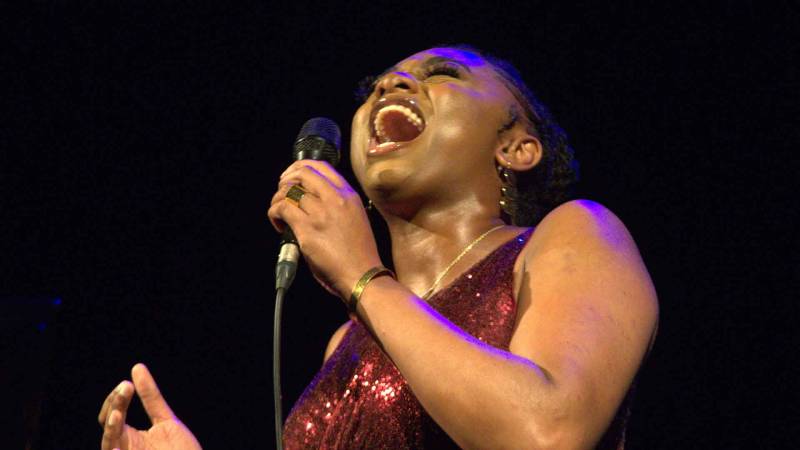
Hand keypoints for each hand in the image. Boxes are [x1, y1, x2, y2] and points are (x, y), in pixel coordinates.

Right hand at [98, 363, 201, 449]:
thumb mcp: (165, 420)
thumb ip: (150, 397)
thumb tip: (136, 368)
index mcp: (128, 437)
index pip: (112, 415)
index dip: (116, 399)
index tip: (127, 384)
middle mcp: (124, 448)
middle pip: (109, 427)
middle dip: (115, 406)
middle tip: (125, 389)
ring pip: (109, 445)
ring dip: (111, 429)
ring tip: (117, 414)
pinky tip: (118, 447)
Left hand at [268, 160, 382, 298]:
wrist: (363, 275)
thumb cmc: (360, 254)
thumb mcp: (356, 218)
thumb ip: (338, 205)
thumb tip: (311, 199)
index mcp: (349, 195)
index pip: (322, 167)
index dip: (300, 167)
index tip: (292, 176)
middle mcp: (336, 199)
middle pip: (302, 173)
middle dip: (286, 180)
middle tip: (281, 192)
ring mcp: (321, 213)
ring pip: (288, 191)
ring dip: (277, 200)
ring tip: (279, 214)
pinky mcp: (307, 229)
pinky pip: (282, 209)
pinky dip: (274, 214)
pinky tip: (279, 226)